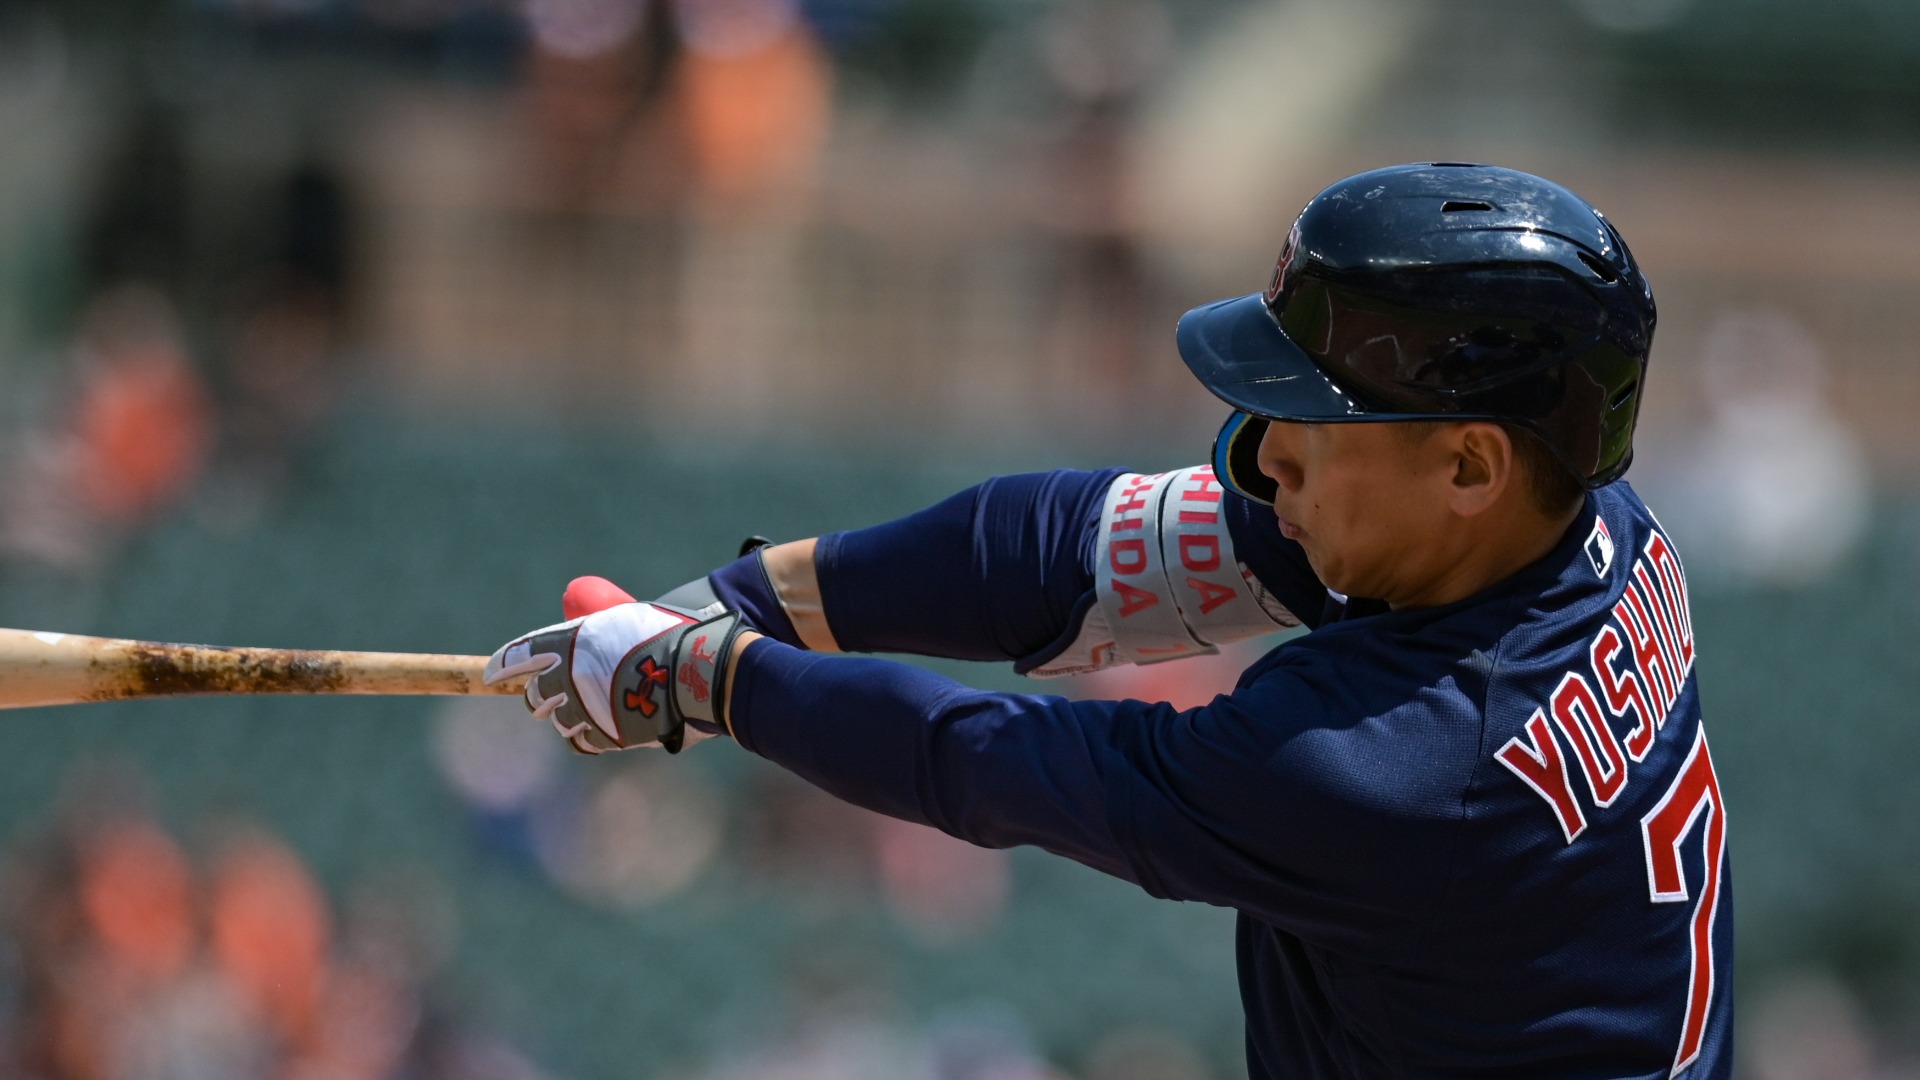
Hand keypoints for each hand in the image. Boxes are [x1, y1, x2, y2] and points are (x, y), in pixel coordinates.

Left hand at [484, 597, 745, 754]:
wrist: (702, 670)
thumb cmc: (671, 635)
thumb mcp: (628, 616)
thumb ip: (595, 623)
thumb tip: (575, 615)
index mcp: (571, 642)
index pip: (521, 655)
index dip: (503, 664)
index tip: (491, 674)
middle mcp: (570, 676)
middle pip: (535, 693)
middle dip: (539, 694)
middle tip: (549, 695)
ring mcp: (586, 709)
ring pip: (559, 720)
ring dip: (568, 715)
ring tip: (590, 707)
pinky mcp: (605, 736)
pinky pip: (582, 742)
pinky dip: (588, 736)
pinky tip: (601, 727)